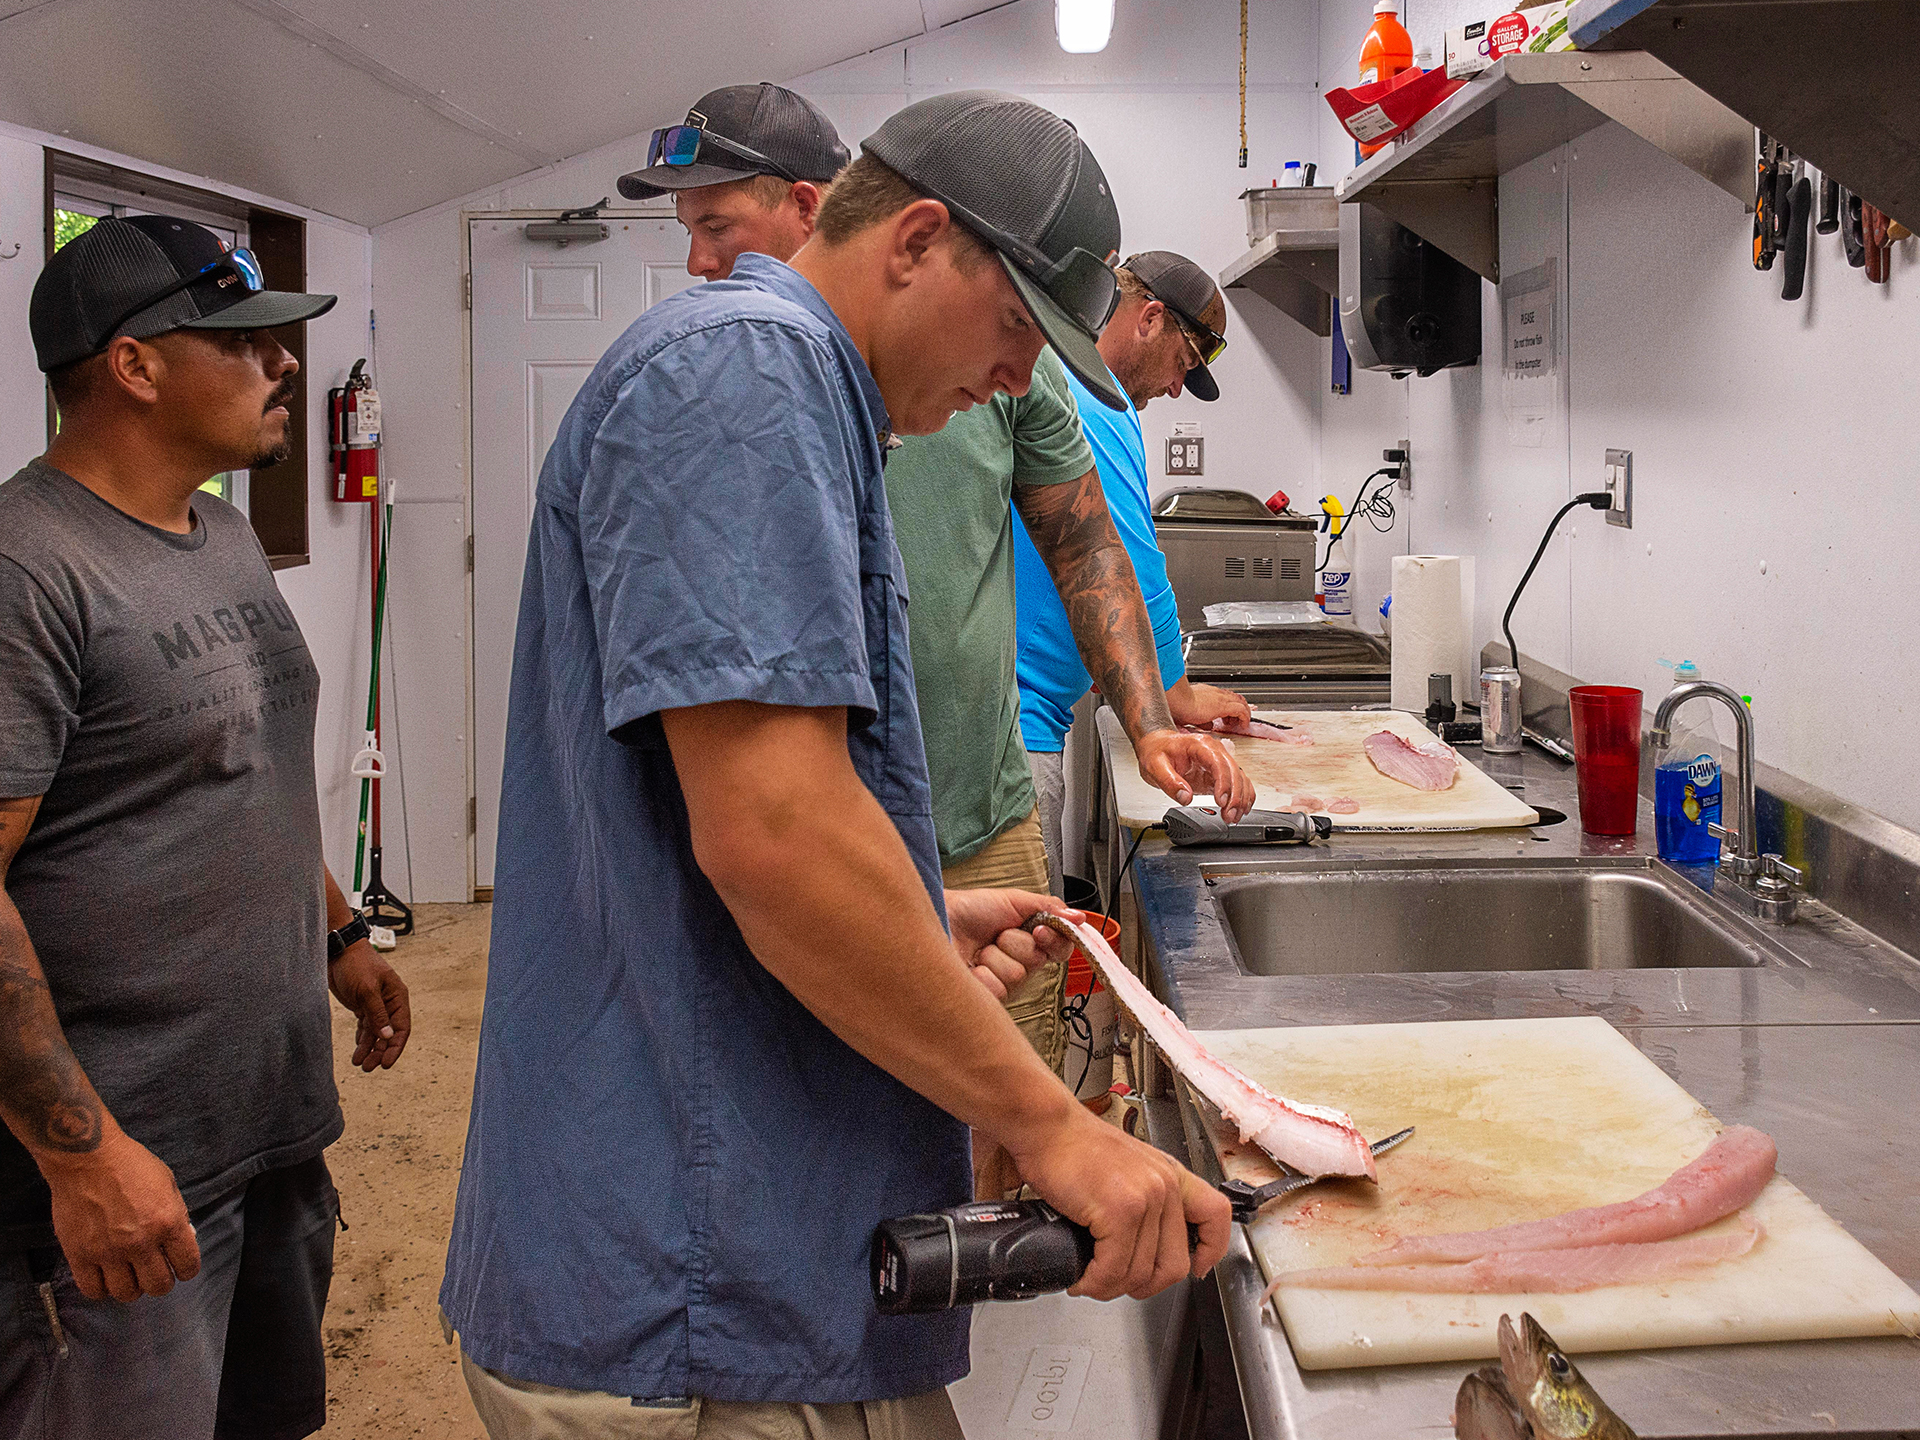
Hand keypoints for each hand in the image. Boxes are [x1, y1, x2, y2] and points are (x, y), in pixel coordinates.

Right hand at [44, 1129, 199, 1301]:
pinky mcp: (79, 1254)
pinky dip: (101, 1289)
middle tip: (153, 1272)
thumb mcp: (168, 1184)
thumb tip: (180, 1240)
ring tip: (129, 1275)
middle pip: (158, 1286)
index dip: (186, 1270)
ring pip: (126, 1293)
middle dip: (160, 1282)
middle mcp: (141, 1242)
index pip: (187, 1265)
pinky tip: (104, 1277)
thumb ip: (176, 1214)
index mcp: (169, 1222)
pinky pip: (92, 1290)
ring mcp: (108, 1251)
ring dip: (131, 1287)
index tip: (180, 1268)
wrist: (88, 1157)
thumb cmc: (131, 1165)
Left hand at [328, 943, 411, 1070]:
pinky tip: (357, 1051)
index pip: (402, 1027)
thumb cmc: (356, 965)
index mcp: (397, 997)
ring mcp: (375, 1005)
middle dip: (379, 1052)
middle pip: (388, 1034)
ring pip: (375, 1033)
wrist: (338, 951)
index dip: (395, 1047)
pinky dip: (362, 1040)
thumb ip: (377, 1014)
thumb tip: (388, 1037)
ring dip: (369, 1049)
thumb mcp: (367, 989)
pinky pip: (365, 1027)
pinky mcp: (362, 1006)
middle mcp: (389, 1003)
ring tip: (359, 1064)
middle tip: (368, 1067)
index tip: (386, 1064)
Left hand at [944, 889, 1080, 1000]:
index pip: (1060, 949)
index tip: (1038, 929)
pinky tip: (969, 966)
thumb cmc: (967, 910)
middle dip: (1015, 942)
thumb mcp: (1013, 900)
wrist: (936, 917)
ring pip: (1016, 975)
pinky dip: (981, 973)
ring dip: (994, 956)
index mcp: (1029, 942)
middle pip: (1036, 961)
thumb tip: (1079, 918)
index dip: (1054, 940)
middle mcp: (1018, 965)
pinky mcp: (984, 1000)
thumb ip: (1049, 907)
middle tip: (996, 935)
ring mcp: (1001, 984)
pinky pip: (996, 990)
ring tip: (977, 949)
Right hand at [1006, 1106, 1229, 1300]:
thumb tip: (1140, 1245)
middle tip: (1118, 1282)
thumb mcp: (1125, 1165)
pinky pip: (1113, 1269)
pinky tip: (1081, 1277)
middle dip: (1143, 1286)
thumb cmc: (1071, 1143)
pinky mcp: (1120, 1210)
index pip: (1216, 1215)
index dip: (1210, 1250)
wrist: (1045, 1126)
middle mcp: (1164, 1185)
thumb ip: (1142, 1196)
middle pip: (1174, 1265)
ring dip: (1110, 1287)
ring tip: (1090, 1279)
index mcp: (1170, 1173)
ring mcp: (1145, 1198)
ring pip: (1140, 1274)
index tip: (1196, 1267)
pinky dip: (1094, 1283)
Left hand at [1134, 729, 1255, 822]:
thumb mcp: (1155, 766)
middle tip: (1229, 815)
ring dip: (1240, 799)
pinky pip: (1238, 783)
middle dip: (1235, 796)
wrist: (1157, 745)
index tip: (1221, 801)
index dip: (1224, 783)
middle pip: (1234, 772)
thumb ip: (1169, 782)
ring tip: (1233, 817)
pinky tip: (1241, 809)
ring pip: (1240, 778)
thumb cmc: (1157, 751)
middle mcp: (1214, 751)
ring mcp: (1219, 762)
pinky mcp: (1219, 774)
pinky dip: (1243, 796)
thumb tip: (1185, 797)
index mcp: (1200, 745)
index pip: (1219, 763)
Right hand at [1167, 679, 1251, 731]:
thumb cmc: (1177, 706)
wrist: (1177, 700)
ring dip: (1243, 712)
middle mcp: (1215, 693)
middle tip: (1237, 720)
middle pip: (1235, 697)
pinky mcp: (1224, 705)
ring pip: (1240, 702)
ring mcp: (1220, 698)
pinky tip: (1244, 724)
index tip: (1229, 716)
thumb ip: (1202, 720)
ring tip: (1242, 722)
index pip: (1224, 697)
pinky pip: (1241, 710)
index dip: (1230, 706)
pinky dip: (1245, 717)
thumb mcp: (1191, 715)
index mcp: (1206, 693)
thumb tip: (1209, 725)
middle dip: (1239, 708)